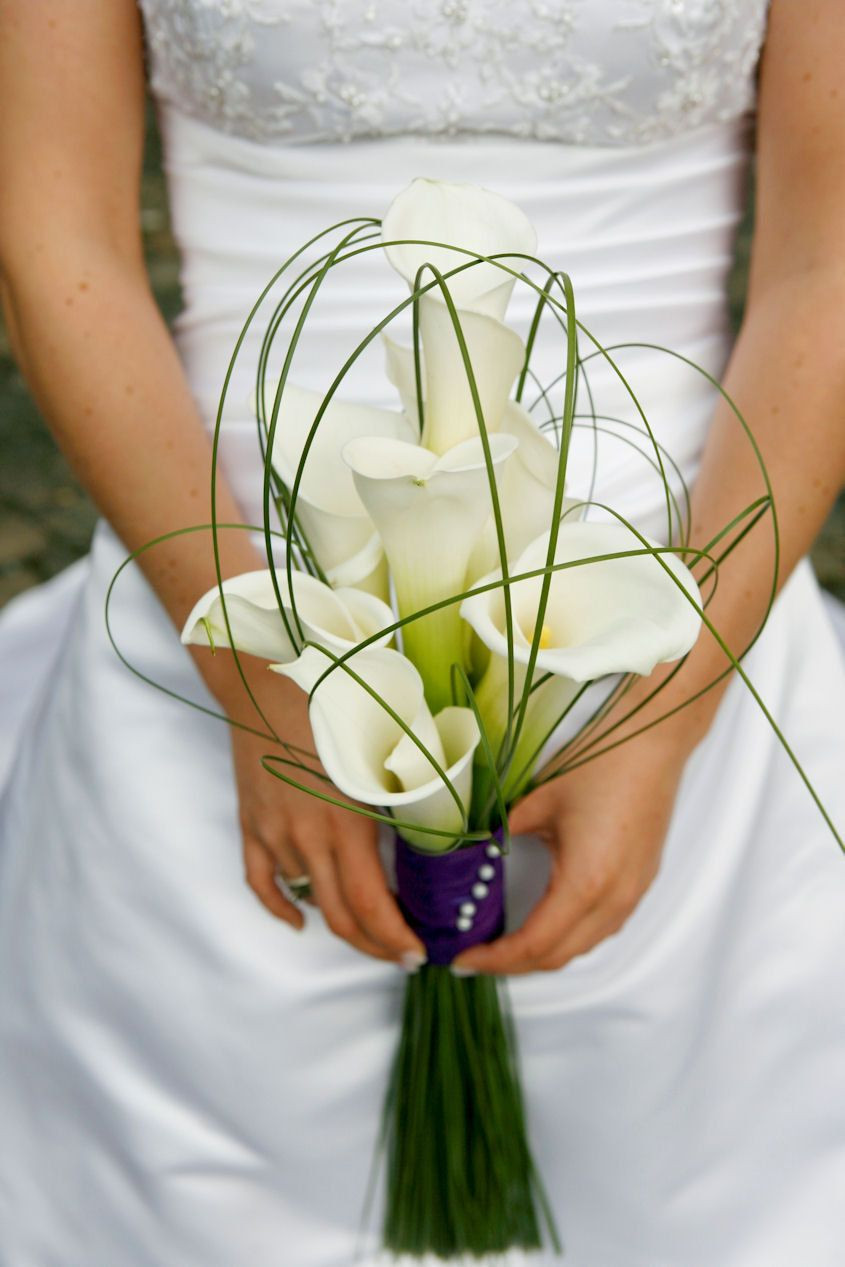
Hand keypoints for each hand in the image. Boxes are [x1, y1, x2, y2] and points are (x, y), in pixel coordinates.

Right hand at [204, 651, 425, 967]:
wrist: (266, 679)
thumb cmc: (336, 703)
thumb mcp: (381, 749)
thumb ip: (405, 794)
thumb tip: (438, 826)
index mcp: (347, 820)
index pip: (372, 905)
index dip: (396, 940)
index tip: (420, 953)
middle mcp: (307, 837)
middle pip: (341, 917)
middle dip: (376, 946)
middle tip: (404, 956)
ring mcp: (274, 835)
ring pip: (309, 900)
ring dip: (341, 921)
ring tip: (371, 929)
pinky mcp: (250, 825)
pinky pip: (261, 883)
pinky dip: (282, 908)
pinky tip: (302, 920)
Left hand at [451, 730, 690, 975]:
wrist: (652, 742)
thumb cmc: (599, 764)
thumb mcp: (537, 801)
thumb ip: (502, 836)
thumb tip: (473, 858)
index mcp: (586, 883)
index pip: (533, 945)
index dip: (495, 960)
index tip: (462, 958)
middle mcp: (615, 899)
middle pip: (558, 957)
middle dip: (512, 965)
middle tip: (474, 957)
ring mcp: (633, 894)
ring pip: (582, 946)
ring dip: (542, 954)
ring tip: (503, 946)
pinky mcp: (640, 882)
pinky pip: (601, 928)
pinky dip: (567, 937)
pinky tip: (543, 924)